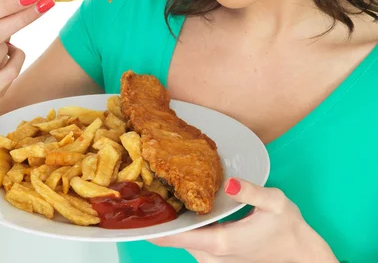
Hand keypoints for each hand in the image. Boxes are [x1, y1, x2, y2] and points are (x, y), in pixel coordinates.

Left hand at [148, 177, 338, 262]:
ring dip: (171, 220)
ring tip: (157, 192)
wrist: (303, 256)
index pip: (176, 237)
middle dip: (159, 216)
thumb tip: (228, 182)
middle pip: (175, 237)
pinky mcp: (218, 257)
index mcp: (221, 243)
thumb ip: (251, 192)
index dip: (153, 225)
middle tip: (143, 188)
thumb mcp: (275, 203)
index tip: (135, 210)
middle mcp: (213, 256)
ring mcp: (214, 259)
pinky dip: (184, 225)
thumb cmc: (290, 229)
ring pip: (183, 239)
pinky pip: (193, 241)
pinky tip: (181, 205)